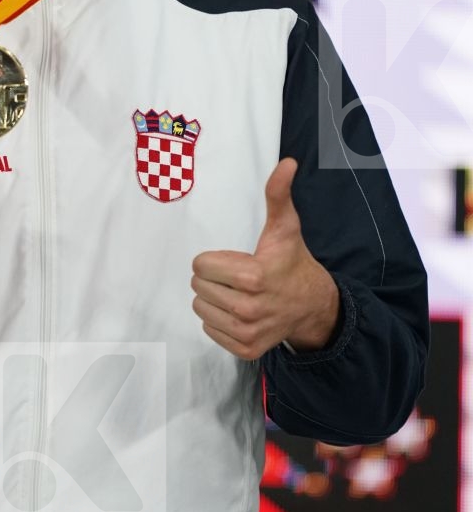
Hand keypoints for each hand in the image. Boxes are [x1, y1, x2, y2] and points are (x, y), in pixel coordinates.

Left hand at [190, 158, 339, 359]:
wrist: (312, 305)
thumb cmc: (291, 261)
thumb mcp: (285, 227)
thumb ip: (278, 194)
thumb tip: (288, 163)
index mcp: (252, 276)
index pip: (200, 265)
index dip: (214, 259)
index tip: (235, 260)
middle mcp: (248, 308)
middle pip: (198, 286)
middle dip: (213, 277)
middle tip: (236, 276)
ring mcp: (247, 332)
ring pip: (200, 307)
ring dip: (213, 298)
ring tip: (237, 292)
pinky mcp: (246, 349)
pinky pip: (209, 328)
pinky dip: (219, 319)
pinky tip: (239, 311)